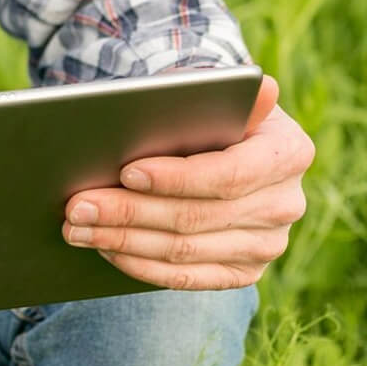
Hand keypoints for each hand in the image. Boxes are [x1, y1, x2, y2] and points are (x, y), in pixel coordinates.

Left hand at [62, 74, 314, 288]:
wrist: (222, 155)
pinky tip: (104, 248)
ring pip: (183, 251)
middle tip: (78, 206)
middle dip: (128, 212)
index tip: (126, 172)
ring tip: (77, 228)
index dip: (175, 178)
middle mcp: (286, 204)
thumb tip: (259, 86)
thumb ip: (223, 93)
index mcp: (289, 153)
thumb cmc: (209, 120)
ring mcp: (267, 244)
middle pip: (195, 217)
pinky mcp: (243, 272)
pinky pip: (185, 278)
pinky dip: (138, 265)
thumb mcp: (215, 98)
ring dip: (121, 241)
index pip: (229, 175)